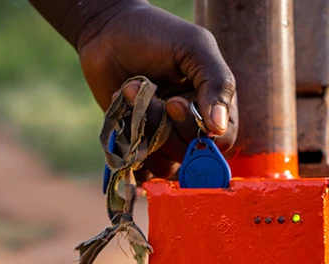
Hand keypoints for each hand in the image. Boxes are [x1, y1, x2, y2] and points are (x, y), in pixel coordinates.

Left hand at [75, 2, 236, 177]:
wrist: (108, 31)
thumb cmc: (156, 33)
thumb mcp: (194, 48)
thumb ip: (216, 83)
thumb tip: (219, 127)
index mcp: (215, 106)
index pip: (221, 142)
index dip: (197, 131)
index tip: (173, 102)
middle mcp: (193, 127)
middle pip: (190, 156)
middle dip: (165, 127)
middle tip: (152, 95)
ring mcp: (165, 138)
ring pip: (164, 164)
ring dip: (144, 130)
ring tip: (131, 95)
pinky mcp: (139, 145)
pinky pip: (141, 168)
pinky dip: (129, 146)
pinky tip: (123, 115)